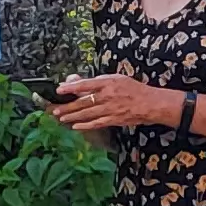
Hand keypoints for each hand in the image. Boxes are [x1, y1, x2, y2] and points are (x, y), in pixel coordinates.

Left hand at [51, 74, 166, 133]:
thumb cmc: (133, 89)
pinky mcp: (114, 120)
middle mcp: (107, 96)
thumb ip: (99, 81)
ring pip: (87, 113)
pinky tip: (75, 127)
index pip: (85, 85)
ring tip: (61, 117)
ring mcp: (110, 109)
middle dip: (67, 106)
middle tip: (55, 109)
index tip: (59, 89)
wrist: (150, 103)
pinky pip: (96, 123)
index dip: (71, 87)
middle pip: (83, 101)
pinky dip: (85, 125)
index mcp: (107, 83)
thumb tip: (81, 82)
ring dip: (72, 116)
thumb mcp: (116, 78)